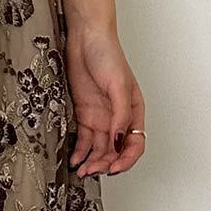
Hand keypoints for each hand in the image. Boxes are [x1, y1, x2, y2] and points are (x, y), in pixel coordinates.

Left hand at [66, 22, 144, 176]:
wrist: (85, 39)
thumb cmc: (108, 55)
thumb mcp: (119, 85)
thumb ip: (120, 114)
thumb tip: (118, 140)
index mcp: (133, 112)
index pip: (135, 144)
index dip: (126, 159)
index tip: (114, 167)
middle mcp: (118, 118)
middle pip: (115, 150)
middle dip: (106, 163)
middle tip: (94, 171)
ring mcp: (100, 117)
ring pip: (99, 148)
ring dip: (92, 161)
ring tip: (83, 170)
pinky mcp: (84, 114)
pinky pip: (84, 140)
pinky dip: (80, 152)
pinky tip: (75, 160)